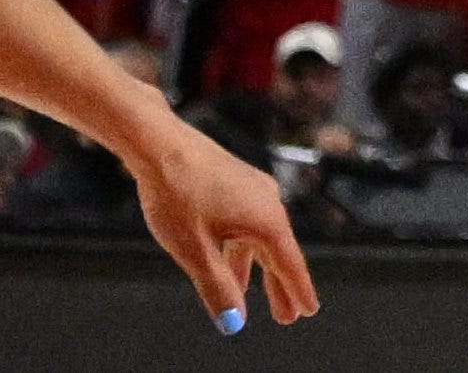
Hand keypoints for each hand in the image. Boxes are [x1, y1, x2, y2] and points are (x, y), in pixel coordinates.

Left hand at [137, 119, 325, 332]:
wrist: (160, 146)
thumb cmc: (177, 194)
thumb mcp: (195, 251)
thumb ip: (216, 287)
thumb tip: (233, 321)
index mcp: (266, 220)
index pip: (290, 264)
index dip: (298, 290)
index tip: (308, 311)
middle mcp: (268, 202)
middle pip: (279, 253)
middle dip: (279, 286)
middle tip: (287, 316)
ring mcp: (253, 191)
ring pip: (259, 239)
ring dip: (255, 269)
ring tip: (249, 296)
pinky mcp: (237, 184)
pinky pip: (246, 225)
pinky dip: (240, 249)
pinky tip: (226, 262)